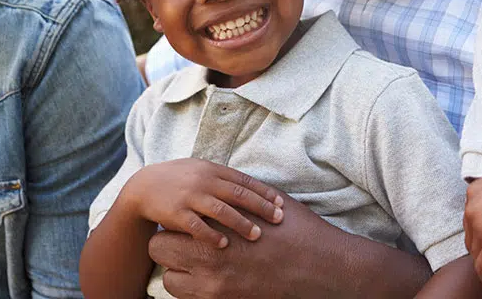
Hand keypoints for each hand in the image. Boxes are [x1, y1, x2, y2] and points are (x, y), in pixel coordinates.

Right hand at [124, 158, 282, 248]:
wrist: (143, 186)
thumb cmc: (178, 179)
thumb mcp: (200, 170)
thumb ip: (222, 177)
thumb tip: (251, 185)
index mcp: (212, 170)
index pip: (243, 180)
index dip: (263, 192)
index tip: (281, 203)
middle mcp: (203, 181)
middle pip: (237, 194)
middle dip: (260, 207)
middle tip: (278, 219)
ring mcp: (190, 197)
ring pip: (220, 210)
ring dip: (241, 223)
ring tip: (257, 235)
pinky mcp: (176, 213)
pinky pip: (197, 226)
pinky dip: (211, 235)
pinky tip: (224, 244)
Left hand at [148, 192, 350, 298]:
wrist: (320, 265)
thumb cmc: (296, 230)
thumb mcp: (264, 203)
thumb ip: (235, 199)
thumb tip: (220, 192)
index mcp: (217, 225)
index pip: (169, 224)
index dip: (175, 223)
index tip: (185, 222)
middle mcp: (210, 256)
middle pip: (160, 250)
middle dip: (169, 246)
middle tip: (185, 243)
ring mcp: (215, 285)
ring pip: (170, 281)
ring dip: (178, 271)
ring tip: (196, 265)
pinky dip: (194, 290)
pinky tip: (211, 280)